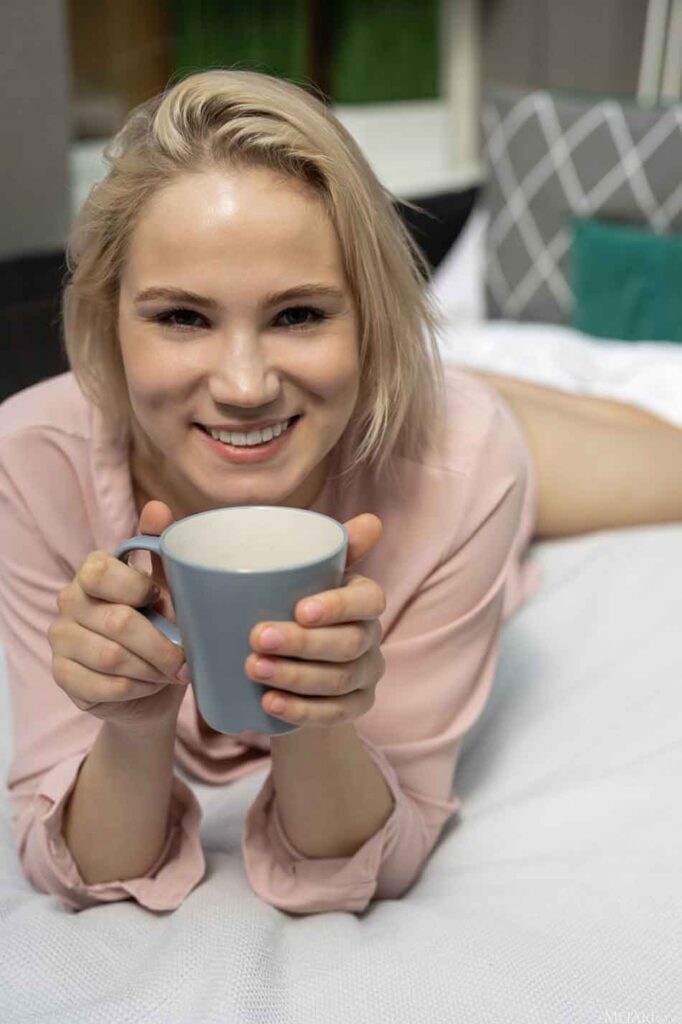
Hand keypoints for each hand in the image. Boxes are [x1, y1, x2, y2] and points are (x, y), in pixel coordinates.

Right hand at [48, 500, 187, 737]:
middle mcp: (69, 601)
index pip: (101, 572)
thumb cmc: (161, 625)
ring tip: (172, 672)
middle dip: (161, 645)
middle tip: (186, 659)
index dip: (139, 589)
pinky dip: (137, 688)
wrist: (152, 682)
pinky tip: (150, 685)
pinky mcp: (63, 676)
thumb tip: (157, 507)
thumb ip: (161, 549)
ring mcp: (61, 639)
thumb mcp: (170, 587)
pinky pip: (104, 686)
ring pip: (112, 658)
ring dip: (152, 669)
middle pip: (117, 622)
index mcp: (93, 572)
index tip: (162, 601)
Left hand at [244, 513, 385, 728]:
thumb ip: (316, 546)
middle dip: (303, 644)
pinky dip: (302, 710)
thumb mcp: (299, 576)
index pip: (368, 600)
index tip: (299, 608)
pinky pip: (335, 714)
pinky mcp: (354, 707)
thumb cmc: (293, 606)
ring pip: (339, 681)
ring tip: (254, 669)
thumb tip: (370, 520)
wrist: (297, 666)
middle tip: (256, 639)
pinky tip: (270, 703)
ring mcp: (365, 675)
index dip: (339, 606)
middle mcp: (371, 637)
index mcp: (362, 599)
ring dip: (296, 676)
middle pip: (349, 644)